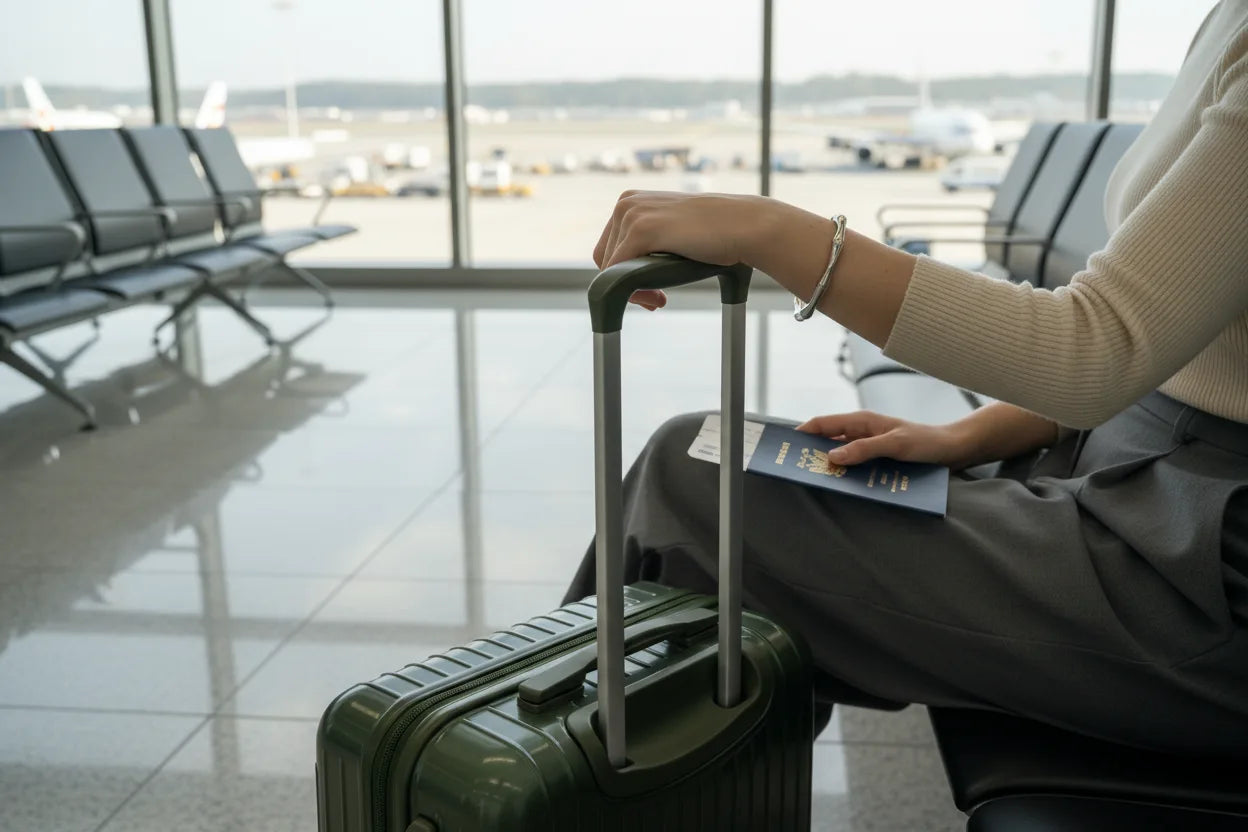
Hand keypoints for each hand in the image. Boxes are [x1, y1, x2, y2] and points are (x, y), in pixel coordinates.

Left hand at [593, 190, 772, 310]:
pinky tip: (658, 299)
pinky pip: (617, 273)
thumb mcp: (672, 234)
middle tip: (657, 301)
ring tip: (660, 300)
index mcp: (630, 201)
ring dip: (634, 292)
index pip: (609, 248)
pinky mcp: (640, 230)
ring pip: (609, 269)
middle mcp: (625, 203)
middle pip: (605, 259)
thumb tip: (623, 275)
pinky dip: (633, 293)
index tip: (651, 292)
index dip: (624, 275)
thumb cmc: (715, 234)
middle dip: (627, 285)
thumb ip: (648, 245)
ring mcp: (631, 214)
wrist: (744, 225)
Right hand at [796, 410, 971, 468]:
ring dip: (830, 468)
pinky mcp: (879, 460)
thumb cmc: (927, 442)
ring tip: (816, 483)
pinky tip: (844, 489)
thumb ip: (864, 449)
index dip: (802, 433)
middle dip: (811, 453)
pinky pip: (856, 468)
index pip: (823, 423)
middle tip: (795, 470)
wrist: (954, 450)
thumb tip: (832, 456)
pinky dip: (847, 476)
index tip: (784, 447)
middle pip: (828, 441)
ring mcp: (870, 447)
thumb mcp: (895, 445)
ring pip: (841, 457)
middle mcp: (862, 433)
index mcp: (862, 421)